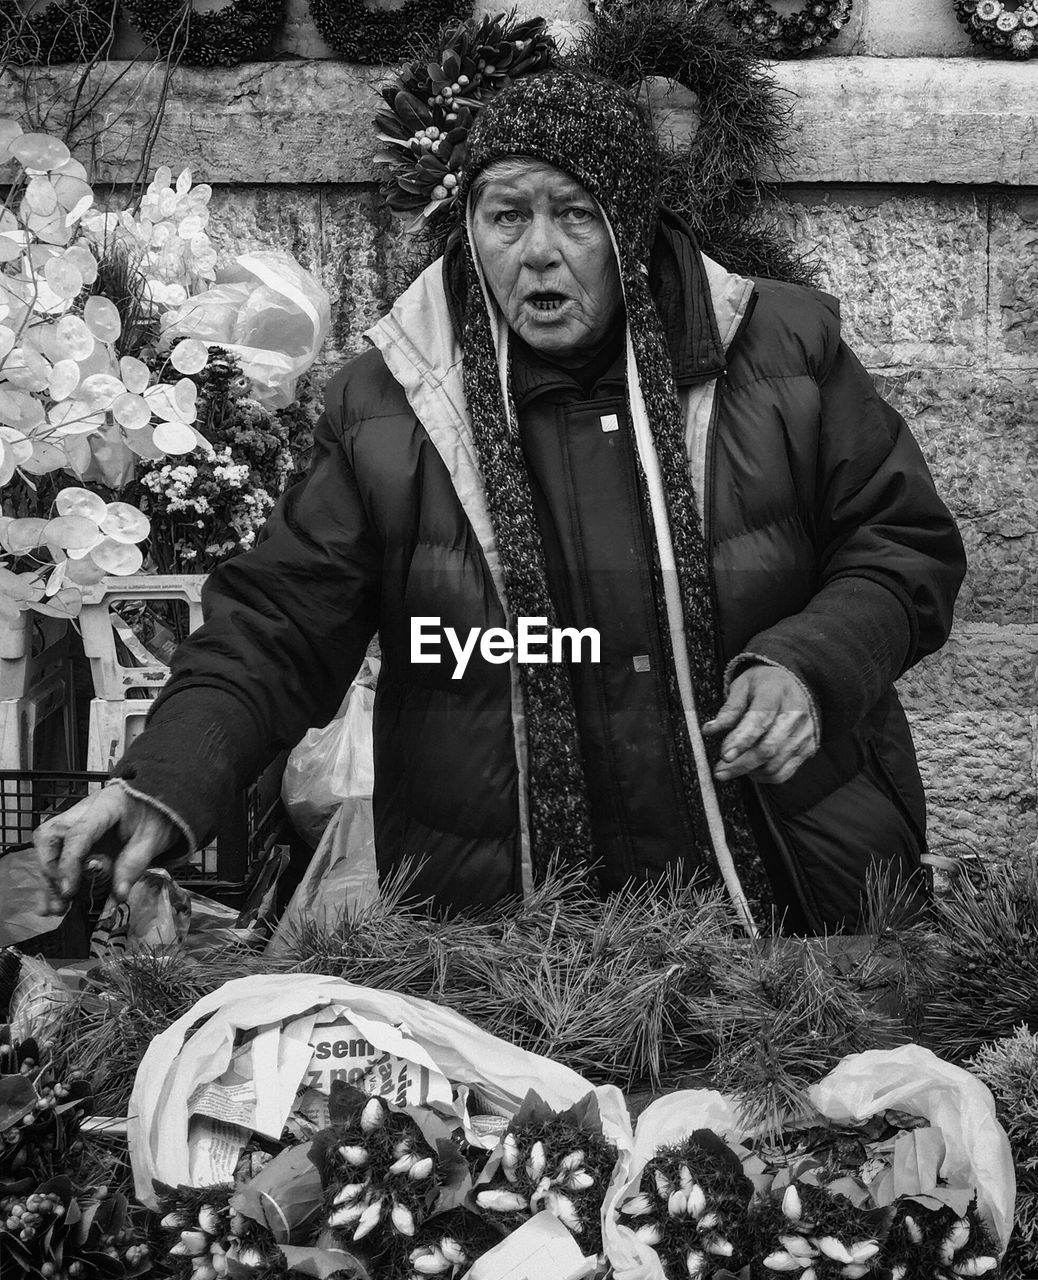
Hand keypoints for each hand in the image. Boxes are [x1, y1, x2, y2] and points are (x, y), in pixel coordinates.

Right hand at [33, 785, 180, 914]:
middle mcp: (82, 810)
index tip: (68, 890)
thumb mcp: (153, 839)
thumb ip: (134, 865)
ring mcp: (75, 821)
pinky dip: (54, 877)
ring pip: (48, 847)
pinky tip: (52, 901)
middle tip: (63, 898)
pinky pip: (57, 854)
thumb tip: (117, 896)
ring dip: (49, 879)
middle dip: (51, 870)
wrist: (161, 800)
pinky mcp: (74, 834)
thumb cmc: (157, 815)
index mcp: (104, 805)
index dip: (69, 863)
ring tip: (55, 909)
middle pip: (49, 836)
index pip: (77, 834)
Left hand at [702, 665, 816, 784]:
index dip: (741, 741)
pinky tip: (750, 771)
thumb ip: (729, 709)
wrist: (794, 683)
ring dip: (749, 772)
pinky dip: (764, 777)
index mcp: (776, 694)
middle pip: (768, 748)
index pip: (760, 721)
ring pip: (775, 764)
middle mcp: (795, 715)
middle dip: (741, 764)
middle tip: (719, 771)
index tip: (724, 755)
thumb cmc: (764, 685)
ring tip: (730, 769)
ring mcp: (804, 734)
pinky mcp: (808, 748)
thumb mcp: (742, 686)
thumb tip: (710, 730)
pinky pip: (784, 772)